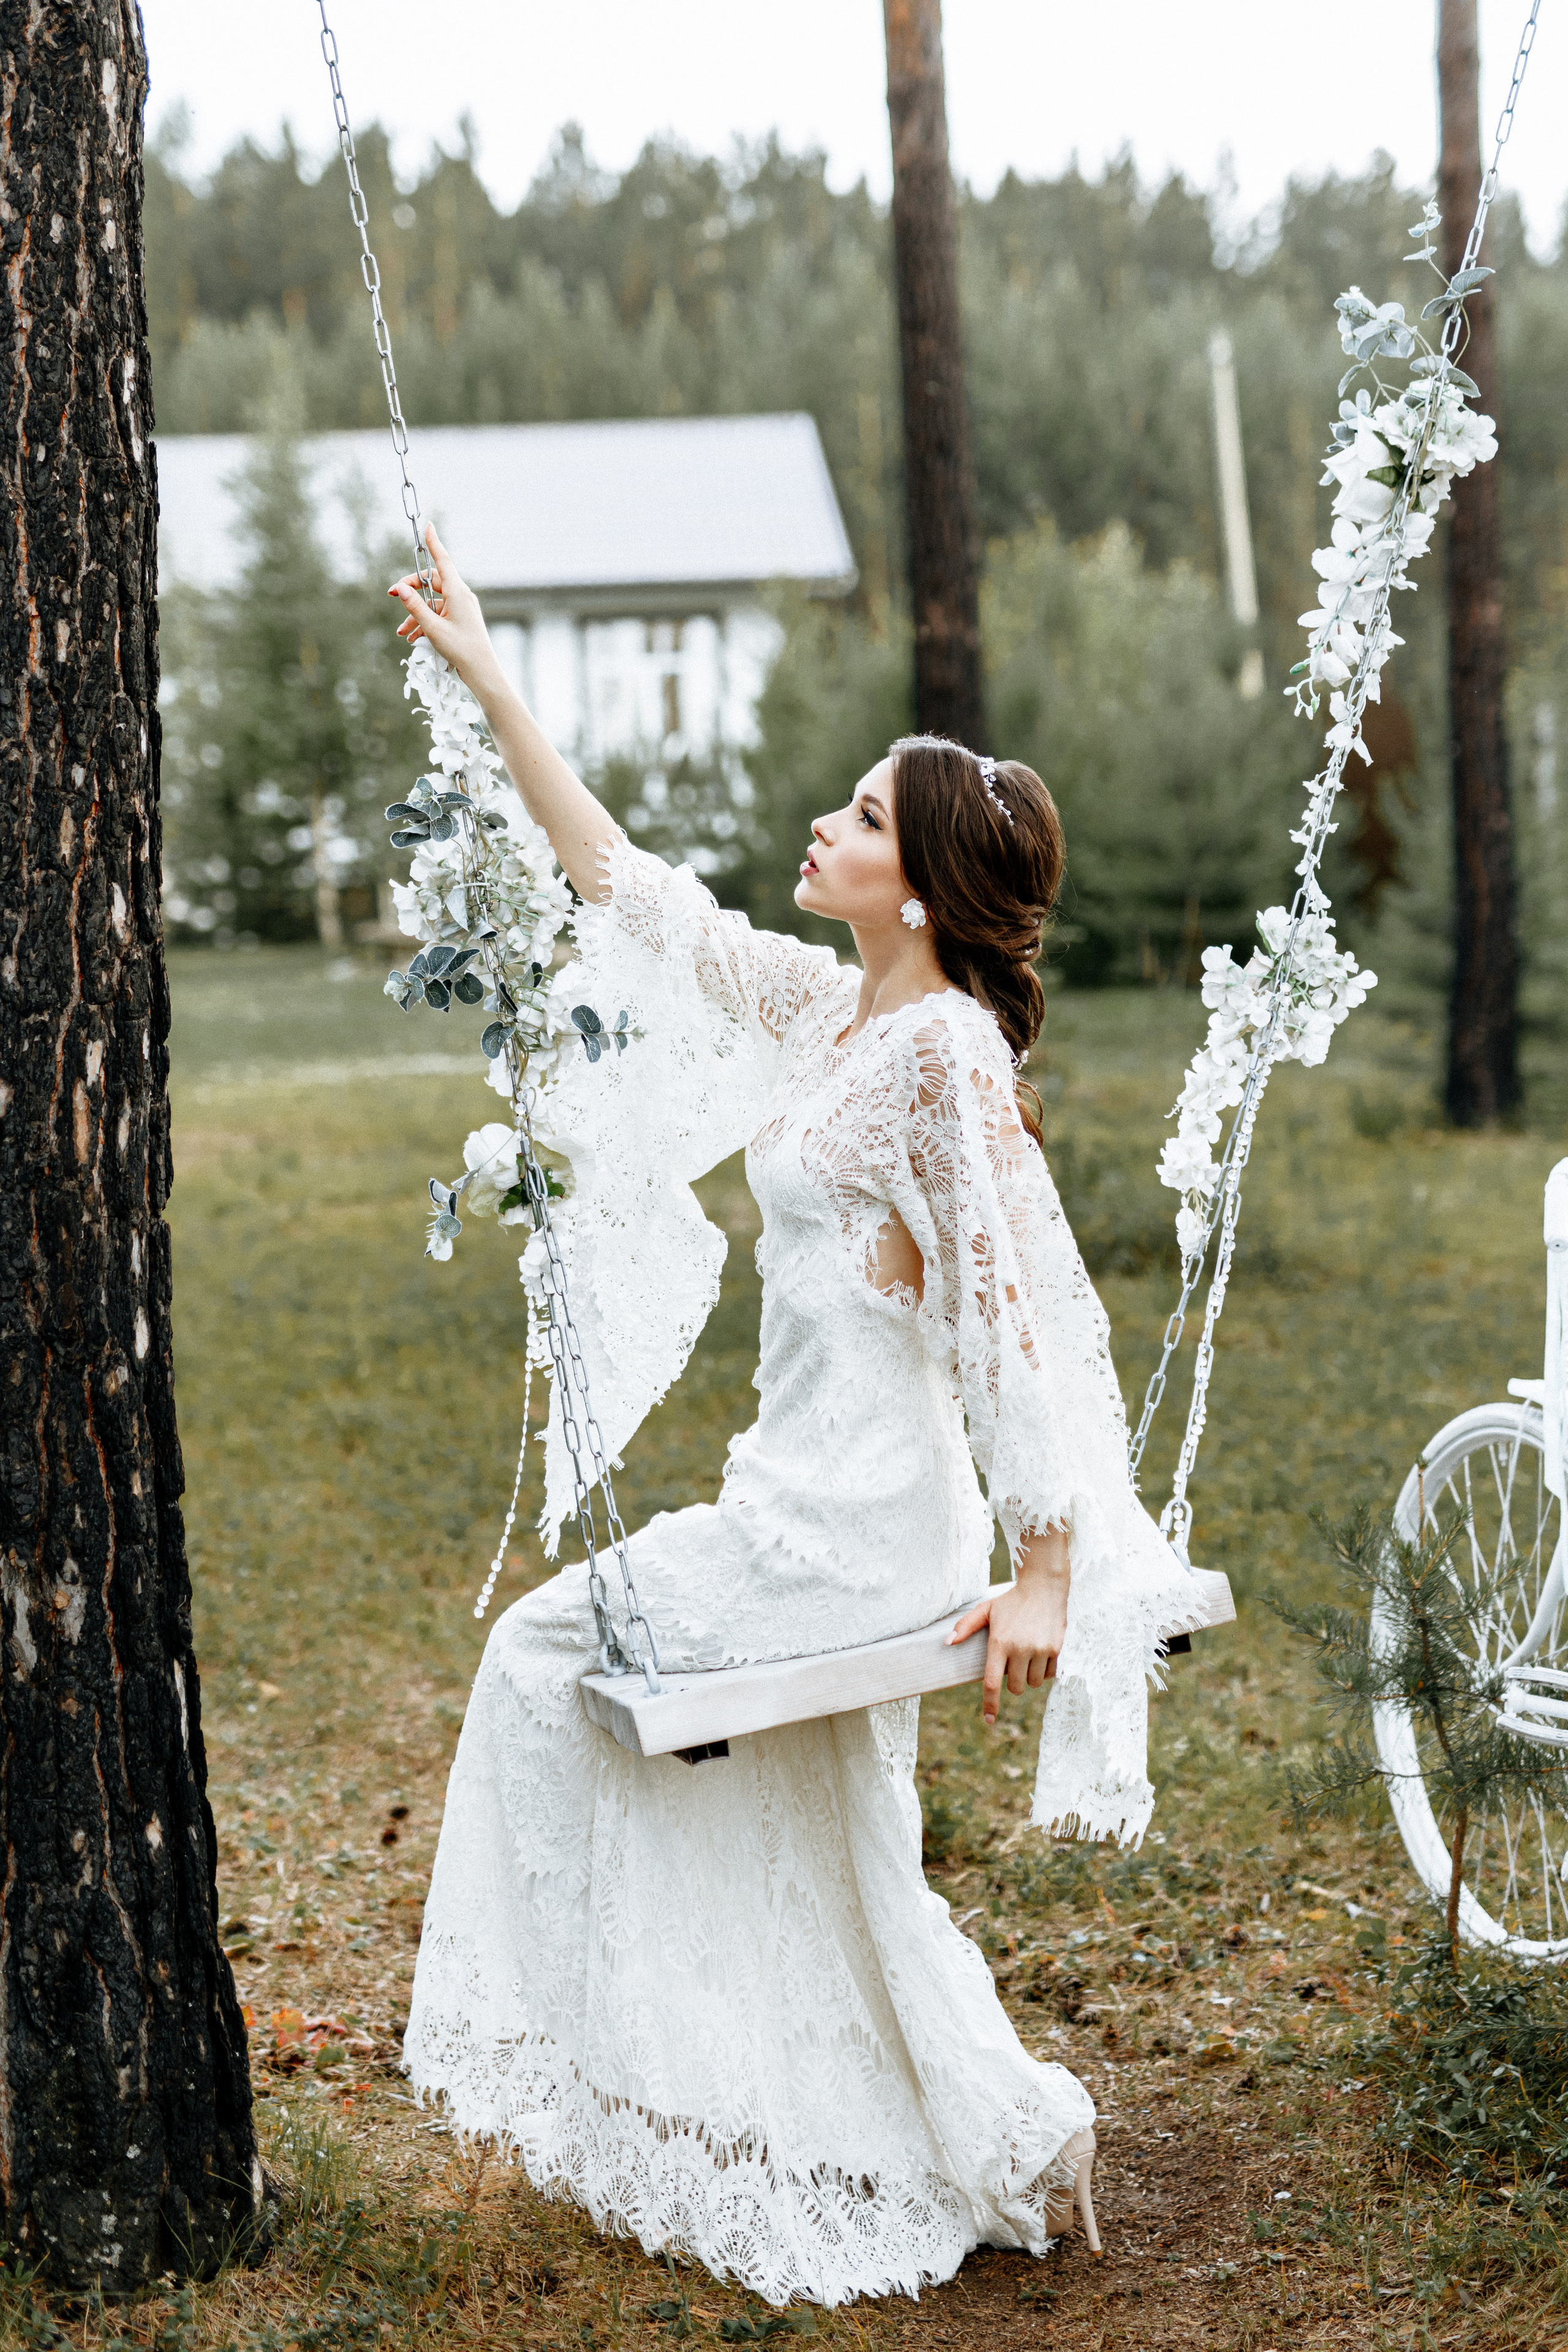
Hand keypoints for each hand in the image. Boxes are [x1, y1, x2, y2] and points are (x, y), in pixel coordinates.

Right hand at [388, 523, 502, 698]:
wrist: (482, 671)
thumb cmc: (461, 650)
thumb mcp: (433, 628)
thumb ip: (415, 606)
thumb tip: (400, 588)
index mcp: (457, 592)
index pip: (442, 560)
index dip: (433, 543)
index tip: (427, 526)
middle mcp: (461, 596)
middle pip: (431, 582)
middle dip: (411, 590)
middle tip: (393, 596)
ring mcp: (461, 608)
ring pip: (432, 602)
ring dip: (415, 613)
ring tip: (402, 632)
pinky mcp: (460, 619)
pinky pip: (439, 614)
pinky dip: (425, 623)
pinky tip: (413, 638)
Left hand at [949, 1525, 1069, 1726]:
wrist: (1044, 1587)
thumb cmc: (1011, 1601)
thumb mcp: (986, 1609)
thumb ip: (966, 1626)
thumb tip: (947, 1643)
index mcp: (999, 1642)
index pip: (992, 1682)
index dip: (990, 1704)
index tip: (989, 1720)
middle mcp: (1019, 1648)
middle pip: (1015, 1688)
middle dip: (1013, 1682)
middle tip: (1013, 1663)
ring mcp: (1039, 1649)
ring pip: (1033, 1683)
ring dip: (1029, 1676)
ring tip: (1027, 1654)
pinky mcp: (1056, 1649)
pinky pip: (1049, 1674)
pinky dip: (1044, 1670)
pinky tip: (1041, 1651)